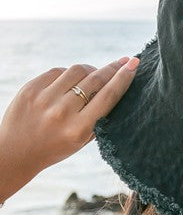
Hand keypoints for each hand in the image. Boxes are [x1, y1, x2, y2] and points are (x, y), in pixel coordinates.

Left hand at [0, 56, 139, 201]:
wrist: (15, 153)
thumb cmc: (55, 147)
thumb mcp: (82, 140)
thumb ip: (98, 116)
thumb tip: (116, 82)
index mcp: (79, 130)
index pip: (108, 96)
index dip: (123, 77)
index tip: (134, 63)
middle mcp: (62, 113)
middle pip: (95, 80)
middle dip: (113, 68)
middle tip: (124, 61)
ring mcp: (44, 98)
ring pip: (77, 71)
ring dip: (90, 70)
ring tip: (94, 76)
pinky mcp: (30, 88)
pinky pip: (57, 71)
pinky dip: (68, 74)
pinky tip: (71, 82)